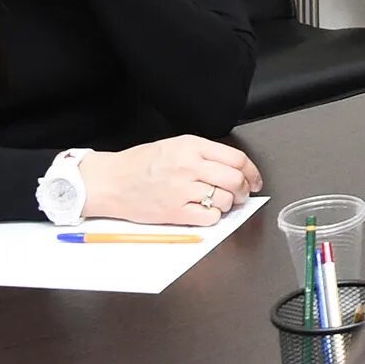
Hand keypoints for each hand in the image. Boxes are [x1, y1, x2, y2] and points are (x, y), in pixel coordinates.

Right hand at [77, 135, 260, 225]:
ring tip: (221, 204)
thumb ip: (203, 154)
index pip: (236, 158)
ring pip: (225, 200)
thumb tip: (233, 167)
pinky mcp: (174, 212)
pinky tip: (206, 213)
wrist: (109, 181)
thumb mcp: (174, 146)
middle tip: (242, 194)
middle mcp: (189, 167)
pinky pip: (209, 217)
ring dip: (229, 205)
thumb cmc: (139, 164)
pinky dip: (214, 217)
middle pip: (235, 180)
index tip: (255, 179)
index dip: (252, 172)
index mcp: (192, 147)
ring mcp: (182, 190)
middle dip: (244, 190)